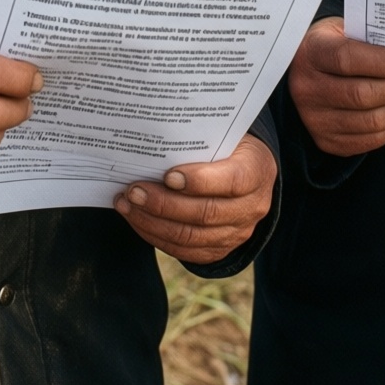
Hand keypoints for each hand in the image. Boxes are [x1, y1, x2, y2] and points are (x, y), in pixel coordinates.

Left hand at [114, 133, 276, 264]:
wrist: (248, 172)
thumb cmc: (228, 145)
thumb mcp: (225, 133)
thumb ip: (201, 138)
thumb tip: (158, 138)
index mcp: (257, 170)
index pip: (232, 180)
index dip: (199, 180)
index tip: (167, 175)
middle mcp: (252, 207)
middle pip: (205, 213)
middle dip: (163, 204)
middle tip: (133, 190)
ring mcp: (237, 233)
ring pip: (191, 236)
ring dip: (152, 222)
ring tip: (127, 204)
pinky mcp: (220, 249)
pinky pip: (185, 251)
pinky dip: (156, 236)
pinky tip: (137, 219)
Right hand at [287, 17, 384, 156]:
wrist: (305, 67)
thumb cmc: (333, 44)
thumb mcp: (344, 29)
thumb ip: (371, 38)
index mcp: (310, 53)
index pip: (346, 59)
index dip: (382, 62)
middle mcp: (307, 88)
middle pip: (362, 95)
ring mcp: (315, 119)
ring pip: (370, 121)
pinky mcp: (326, 140)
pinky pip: (369, 140)